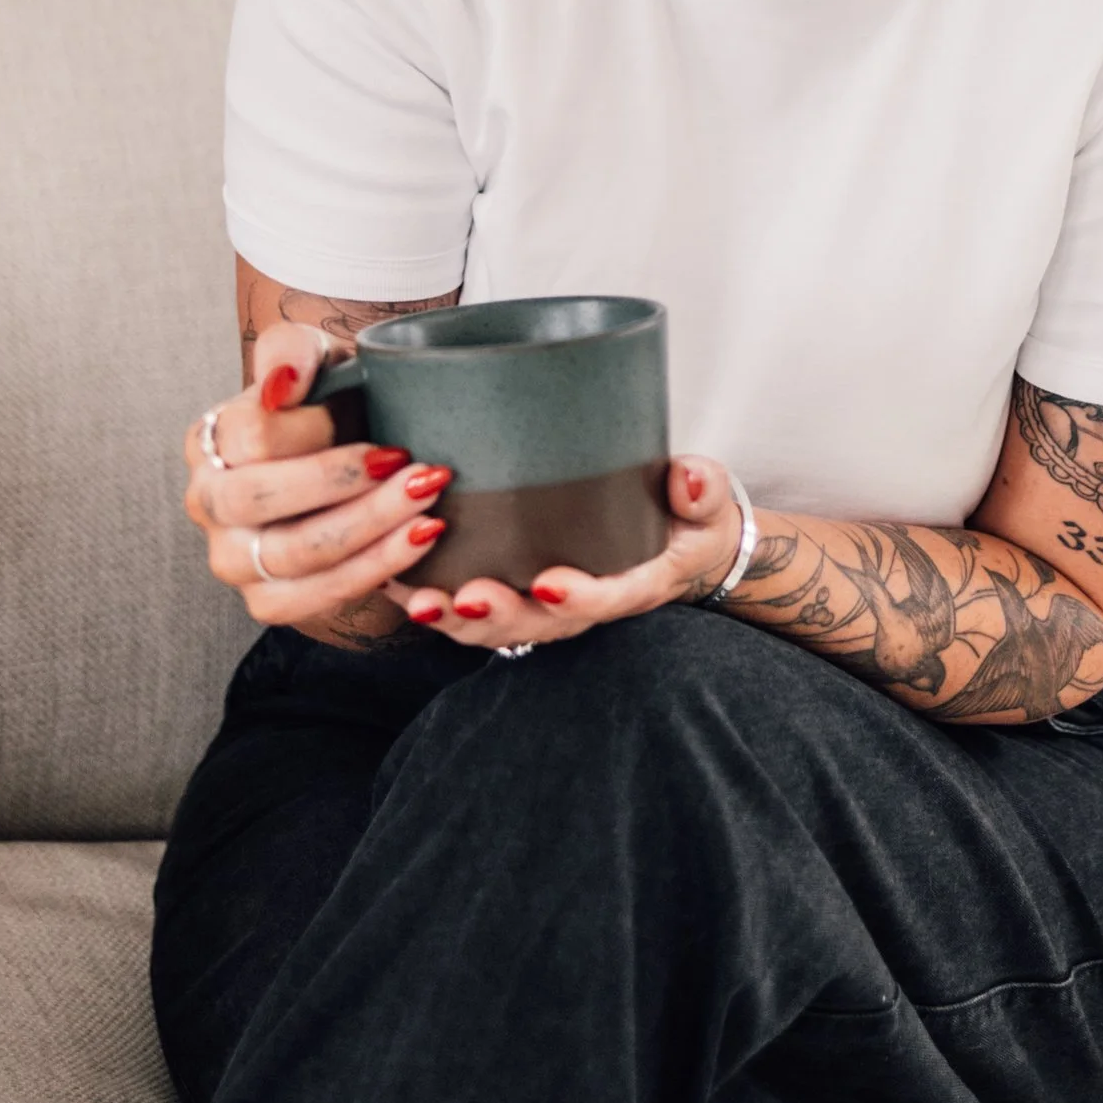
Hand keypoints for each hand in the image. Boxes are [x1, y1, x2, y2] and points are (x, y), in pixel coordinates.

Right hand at [183, 323, 455, 642]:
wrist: (352, 457)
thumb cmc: (329, 405)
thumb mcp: (314, 358)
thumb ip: (290, 352)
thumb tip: (280, 384)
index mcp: (209, 441)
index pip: (252, 437)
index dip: (315, 431)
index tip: (372, 424)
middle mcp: (208, 503)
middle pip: (259, 500)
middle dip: (342, 483)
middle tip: (413, 466)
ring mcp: (232, 559)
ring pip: (291, 554)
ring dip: (369, 527)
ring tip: (428, 503)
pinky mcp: (268, 601)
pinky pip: (315, 597)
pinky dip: (375, 569)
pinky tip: (420, 539)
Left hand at [385, 453, 743, 652]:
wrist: (680, 549)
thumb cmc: (688, 522)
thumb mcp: (708, 505)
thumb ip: (701, 491)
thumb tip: (688, 476)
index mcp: (636, 583)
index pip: (609, 599)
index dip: (579, 597)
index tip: (550, 584)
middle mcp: (585, 603)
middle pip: (538, 625)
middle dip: (496, 615)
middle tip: (460, 597)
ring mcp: (549, 604)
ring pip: (498, 627)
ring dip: (454, 619)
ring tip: (414, 599)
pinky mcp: (520, 592)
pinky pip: (476, 608)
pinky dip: (437, 601)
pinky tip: (394, 582)